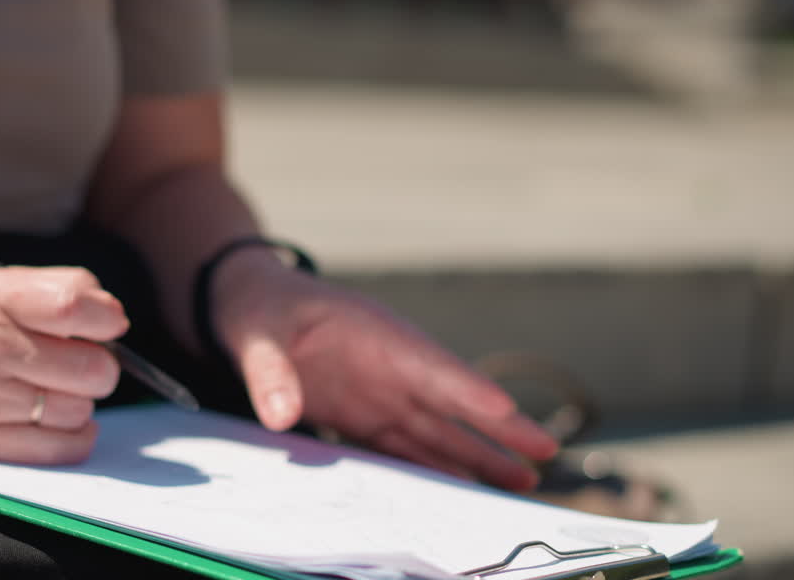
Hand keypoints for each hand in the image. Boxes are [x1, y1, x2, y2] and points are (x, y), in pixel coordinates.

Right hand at [0, 266, 127, 463]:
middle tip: (79, 361)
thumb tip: (114, 317)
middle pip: (92, 368)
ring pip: (79, 410)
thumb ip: (59, 286)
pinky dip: (74, 435)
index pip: (75, 306)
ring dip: (80, 401)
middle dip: (99, 365)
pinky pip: (61, 448)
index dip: (108, 319)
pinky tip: (58, 418)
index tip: (107, 325)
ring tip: (53, 388)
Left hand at [213, 257, 558, 489]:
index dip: (466, 388)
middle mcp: (389, 367)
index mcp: (374, 334)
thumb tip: (281, 415)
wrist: (248, 303)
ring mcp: (381, 394)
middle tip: (545, 452)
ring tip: (521, 481)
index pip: (429, 365)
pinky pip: (406, 447)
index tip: (504, 410)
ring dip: (477, 456)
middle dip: (498, 429)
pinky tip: (461, 490)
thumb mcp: (256, 332)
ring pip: (438, 431)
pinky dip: (435, 468)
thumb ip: (269, 370)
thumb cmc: (261, 306)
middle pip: (452, 403)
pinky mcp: (364, 416)